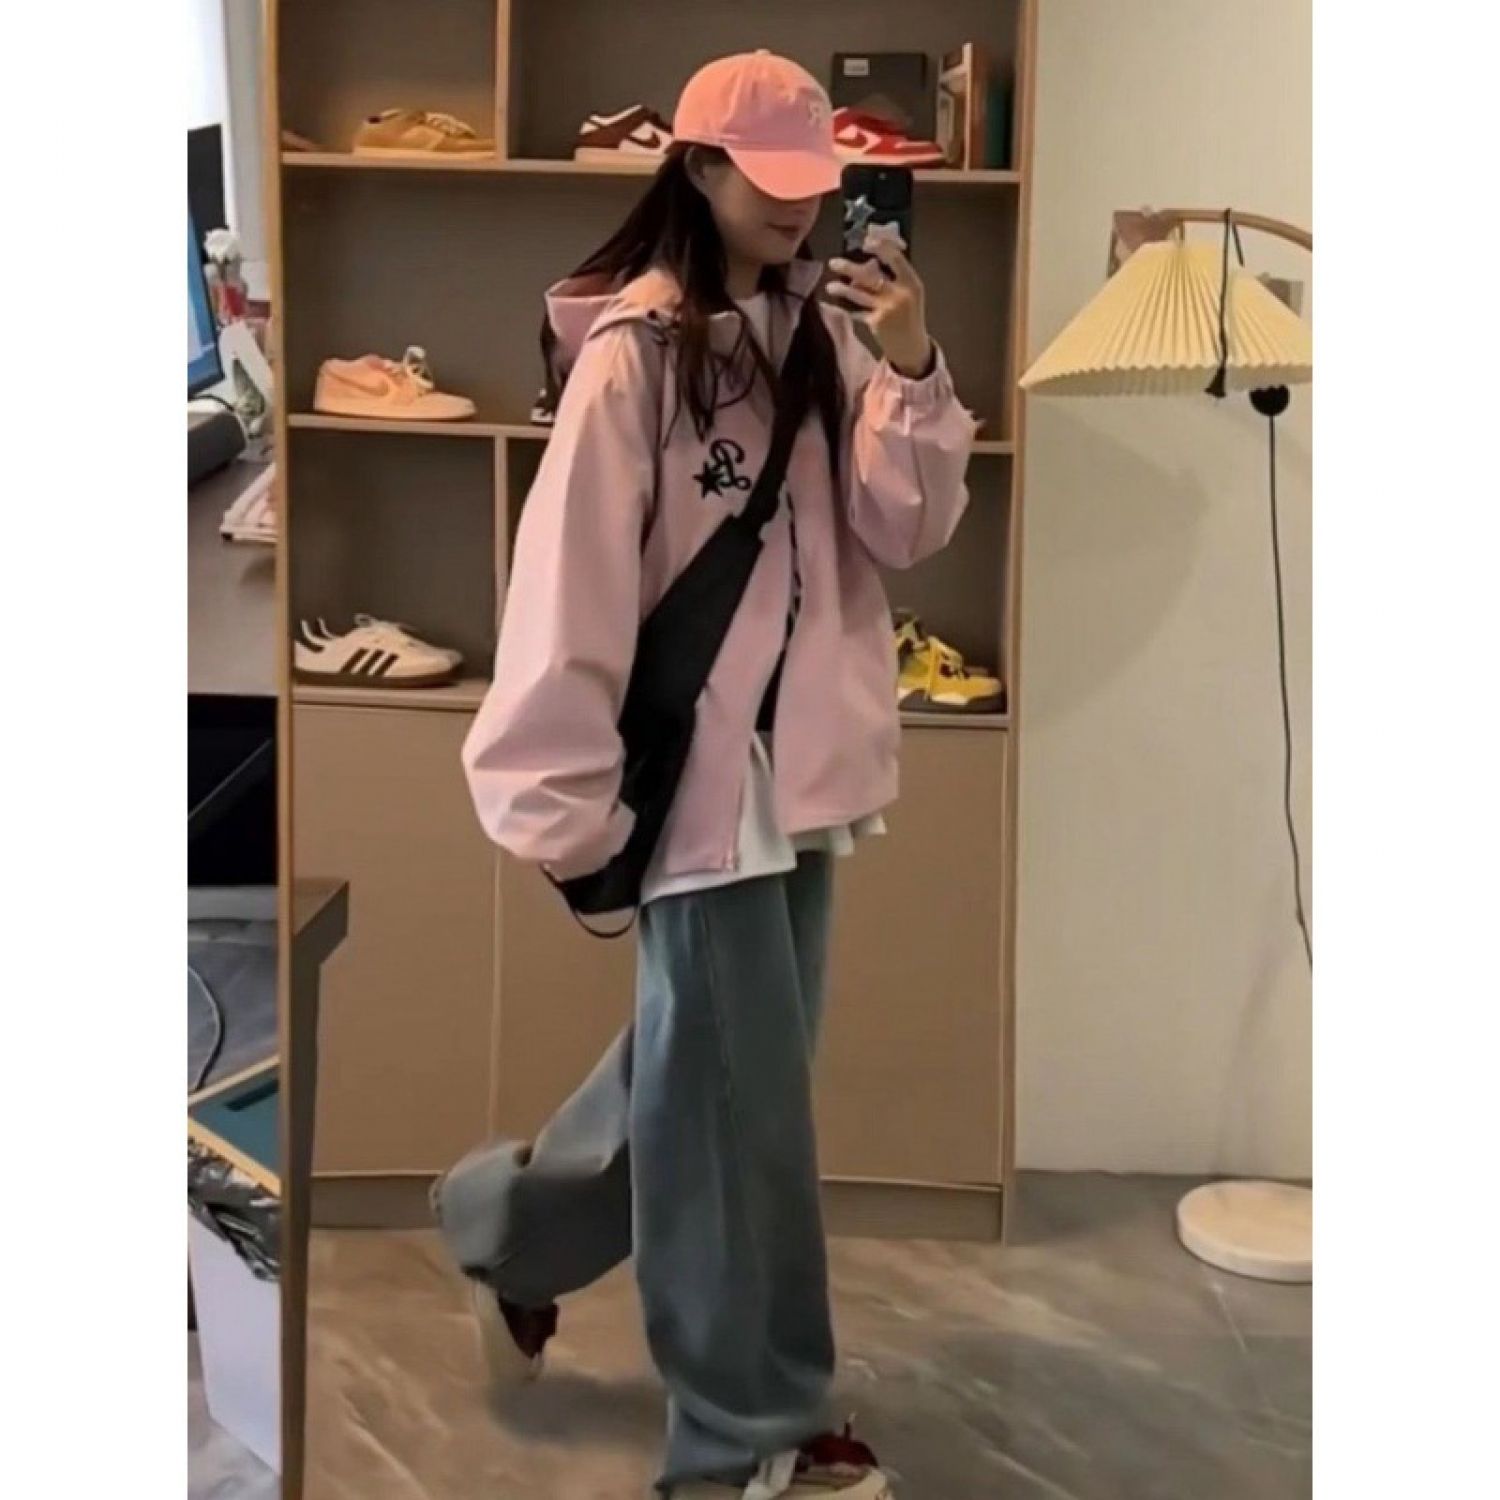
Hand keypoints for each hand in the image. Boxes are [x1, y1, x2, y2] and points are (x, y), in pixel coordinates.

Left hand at [826, 236, 933, 378]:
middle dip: (850, 268)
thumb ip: (893, 278)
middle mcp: (900, 294)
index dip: (880, 247)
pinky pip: (857, 311)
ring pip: (860, 294)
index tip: (866, 241)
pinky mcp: (877, 322)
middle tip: (833, 263)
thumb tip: (867, 263)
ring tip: (830, 287)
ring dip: (842, 289)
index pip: (895, 258)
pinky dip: (847, 307)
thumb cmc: (908, 316)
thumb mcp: (909, 293)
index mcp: (912, 282)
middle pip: (871, 276)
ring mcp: (888, 309)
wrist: (912, 347)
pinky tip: (836, 304)